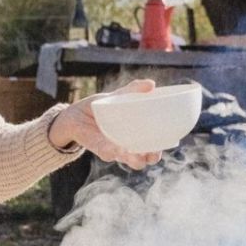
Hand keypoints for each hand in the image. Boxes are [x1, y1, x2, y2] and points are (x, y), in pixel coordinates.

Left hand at [48, 79, 163, 168]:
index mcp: (136, 134)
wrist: (75, 114)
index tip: (169, 140)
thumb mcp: (117, 97)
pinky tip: (117, 148)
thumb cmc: (101, 107)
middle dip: (152, 157)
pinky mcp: (99, 149)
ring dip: (135, 159)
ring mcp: (114, 149)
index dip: (162, 145)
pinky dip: (113, 152)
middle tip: (154, 152)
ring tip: (138, 154)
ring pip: (129, 161)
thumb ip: (133, 90)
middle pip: (145, 158)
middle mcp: (128, 145)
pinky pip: (109, 154)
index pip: (154, 144)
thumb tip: (151, 84)